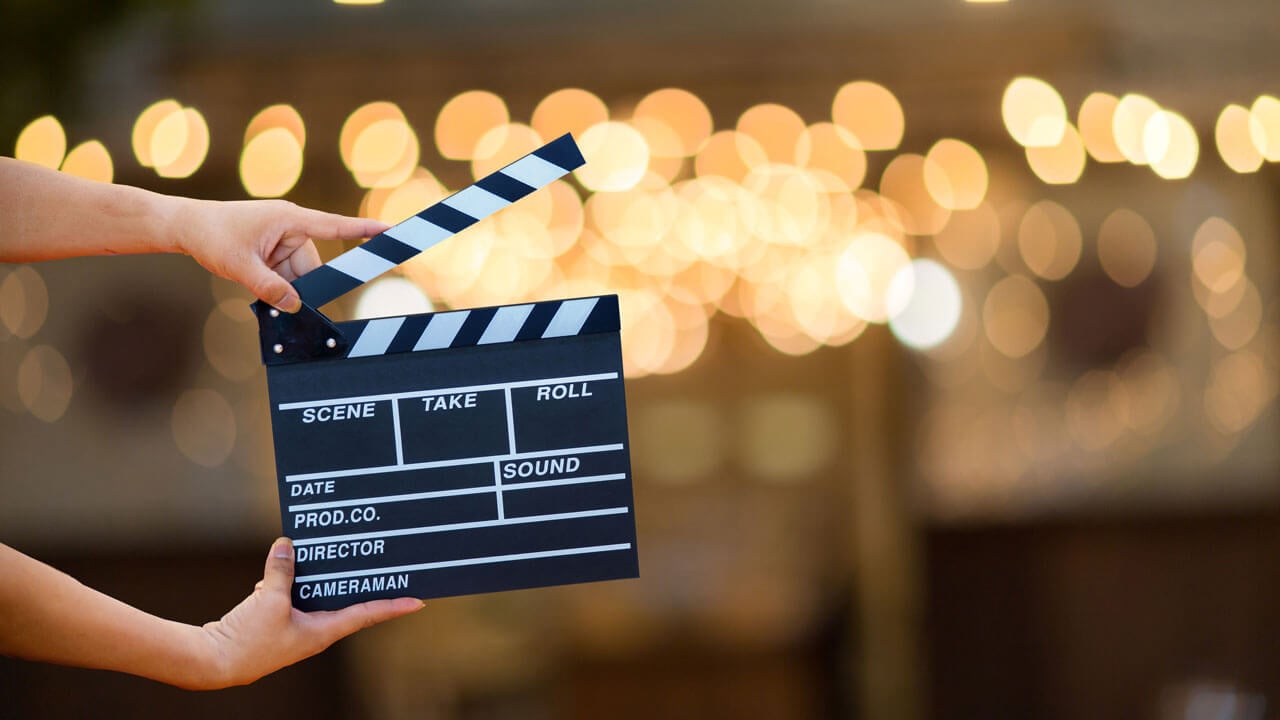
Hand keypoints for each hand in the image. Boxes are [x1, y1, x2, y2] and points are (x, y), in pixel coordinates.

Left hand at [176, 199, 388, 312]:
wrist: (184, 225)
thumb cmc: (211, 234)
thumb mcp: (240, 265)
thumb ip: (269, 288)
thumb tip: (295, 307)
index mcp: (290, 219)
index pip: (336, 226)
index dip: (365, 230)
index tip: (391, 230)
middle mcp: (291, 227)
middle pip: (313, 267)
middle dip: (299, 287)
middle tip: (281, 304)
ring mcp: (282, 239)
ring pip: (300, 275)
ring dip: (284, 287)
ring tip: (255, 286)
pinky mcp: (273, 249)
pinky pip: (286, 274)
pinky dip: (277, 285)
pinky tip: (257, 286)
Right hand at [194, 538, 421, 688]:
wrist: (213, 660)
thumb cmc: (248, 640)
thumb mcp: (269, 600)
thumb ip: (282, 571)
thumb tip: (286, 546)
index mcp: (323, 631)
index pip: (367, 615)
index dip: (393, 607)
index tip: (418, 601)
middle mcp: (315, 631)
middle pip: (346, 601)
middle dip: (361, 582)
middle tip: (383, 563)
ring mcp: (295, 627)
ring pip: (318, 595)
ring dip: (322, 576)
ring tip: (335, 550)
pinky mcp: (276, 622)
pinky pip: (293, 596)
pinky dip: (291, 580)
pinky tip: (284, 562)